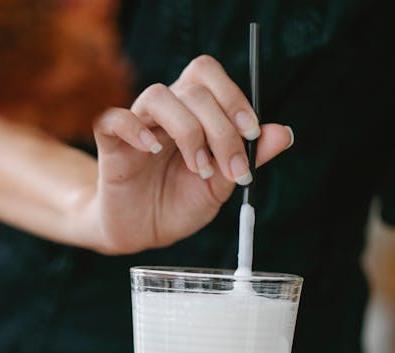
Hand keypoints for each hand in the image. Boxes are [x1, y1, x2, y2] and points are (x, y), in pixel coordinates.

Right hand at [88, 55, 292, 253]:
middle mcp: (166, 111)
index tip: (251, 133)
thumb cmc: (179, 203)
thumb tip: (284, 133)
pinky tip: (152, 150)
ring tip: (198, 168)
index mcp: (192, 112)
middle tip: (231, 166)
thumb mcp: (222, 184)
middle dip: (220, 127)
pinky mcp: (110, 145)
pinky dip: (135, 129)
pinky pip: (113, 119)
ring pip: (158, 96)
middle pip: (192, 88)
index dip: (233, 96)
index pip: (209, 77)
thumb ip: (249, 157)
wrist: (145, 233)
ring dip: (187, 130)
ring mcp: (137, 125)